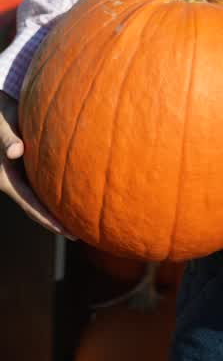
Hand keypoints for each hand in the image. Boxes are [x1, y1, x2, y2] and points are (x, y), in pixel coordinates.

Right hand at [0, 90, 74, 237]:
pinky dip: (53, 193)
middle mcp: (12, 181)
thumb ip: (7, 138)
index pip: (30, 205)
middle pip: (35, 208)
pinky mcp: (24, 168)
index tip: (66, 231)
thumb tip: (16, 152)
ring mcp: (18, 176)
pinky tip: (70, 193)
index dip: (48, 220)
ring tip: (76, 219)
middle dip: (54, 222)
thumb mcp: (1, 125)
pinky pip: (40, 186)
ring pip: (37, 198)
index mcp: (6, 179)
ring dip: (54, 210)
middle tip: (77, 235)